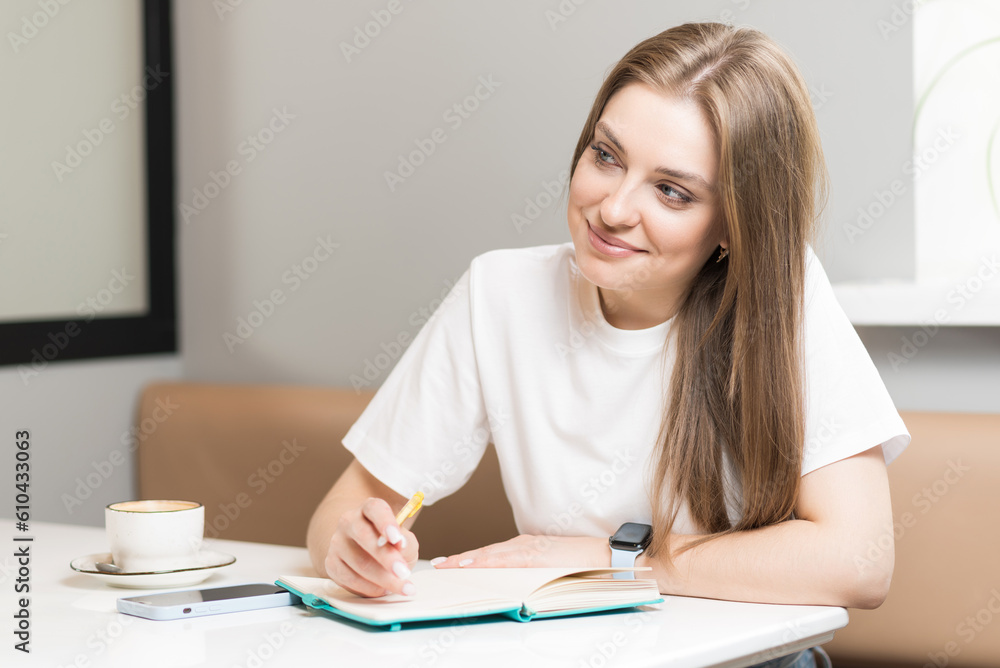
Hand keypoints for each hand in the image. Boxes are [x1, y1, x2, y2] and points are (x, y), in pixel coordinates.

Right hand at [323, 497, 418, 597]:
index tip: (397, 539)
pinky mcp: (331, 563)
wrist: (368, 555)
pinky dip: (370, 588)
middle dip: (386, 557)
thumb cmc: (390, 545)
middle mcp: (349, 522)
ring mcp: (337, 542)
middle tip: (403, 572)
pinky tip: (383, 590)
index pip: (374, 509)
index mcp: (369, 509)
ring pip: (359, 562)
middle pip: (364, 536)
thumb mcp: (405, 541)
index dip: (386, 522)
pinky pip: (350, 579)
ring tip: (402, 586)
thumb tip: (401, 545)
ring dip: (383, 579)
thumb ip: (406, 542)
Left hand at [429, 534, 607, 568]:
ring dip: (469, 560)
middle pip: (486, 553)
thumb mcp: (549, 568)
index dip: (469, 559)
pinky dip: (488, 561)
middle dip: (462, 560)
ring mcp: (531, 548)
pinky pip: (507, 559)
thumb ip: (530, 573)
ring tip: (449, 566)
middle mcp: (525, 544)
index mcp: (526, 548)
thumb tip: (512, 589)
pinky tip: (474, 565)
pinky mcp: (538, 554)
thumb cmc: (581, 565)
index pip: (491, 555)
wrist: (606, 555)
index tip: (448, 564)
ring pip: (493, 554)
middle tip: (439, 566)